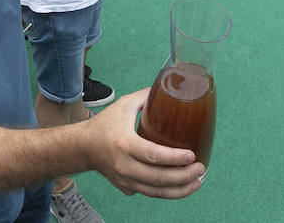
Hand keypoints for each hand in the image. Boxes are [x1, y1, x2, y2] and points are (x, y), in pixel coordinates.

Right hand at [85, 88, 203, 197]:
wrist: (83, 147)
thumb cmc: (104, 125)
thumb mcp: (124, 105)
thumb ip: (147, 96)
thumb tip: (169, 89)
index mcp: (125, 144)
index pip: (154, 155)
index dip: (175, 158)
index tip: (192, 155)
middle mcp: (125, 166)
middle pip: (158, 178)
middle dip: (184, 176)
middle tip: (200, 168)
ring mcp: (125, 180)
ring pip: (156, 192)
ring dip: (179, 190)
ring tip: (197, 182)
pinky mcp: (126, 188)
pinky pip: (149, 193)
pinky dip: (167, 192)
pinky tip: (181, 186)